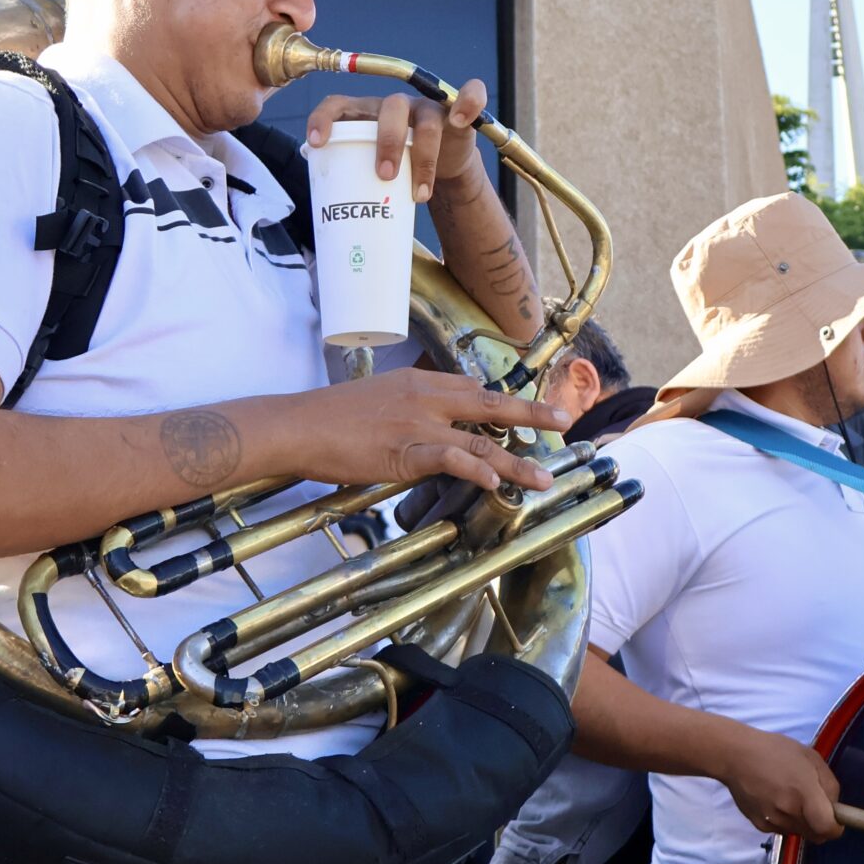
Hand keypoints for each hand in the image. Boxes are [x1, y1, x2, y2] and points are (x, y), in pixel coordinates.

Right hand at [249, 369, 570, 494]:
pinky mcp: (405, 451)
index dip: (505, 401)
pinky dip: (476, 470)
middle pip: (492, 402)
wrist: (298, 425)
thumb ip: (408, 409)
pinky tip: (496, 481)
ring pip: (481, 439)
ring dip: (517, 460)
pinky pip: (450, 459)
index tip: (531, 409)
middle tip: (565, 420)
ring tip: (544, 477)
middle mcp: (427, 397)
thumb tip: (426, 429)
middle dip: (532, 413)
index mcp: (421, 382)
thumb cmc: (330, 417)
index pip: (474, 388)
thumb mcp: (378, 399)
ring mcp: (419, 424)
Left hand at [307, 77, 492, 203]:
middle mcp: (396, 106)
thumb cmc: (400, 168)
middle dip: (387, 142)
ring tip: (419, 194)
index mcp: (367, 114)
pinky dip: (468, 103)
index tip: (316, 144)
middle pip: (390, 110)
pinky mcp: (457, 114)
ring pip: (426, 122)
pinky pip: (470, 96)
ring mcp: (428, 108)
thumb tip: (332, 223)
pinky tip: (459, 121)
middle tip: (384, 175)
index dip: (324, 118)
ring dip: (423, 157)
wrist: (442, 166)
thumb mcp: (373, 170)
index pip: (340, 105)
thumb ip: (354, 182)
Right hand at [716, 723, 840, 841]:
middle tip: (814, 804)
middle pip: (816, 835)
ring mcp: (773, 822)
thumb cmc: (775, 750)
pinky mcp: (760, 826)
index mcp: (804, 794)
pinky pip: (783, 829)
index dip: (836, 827)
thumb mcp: (811, 757)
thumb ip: (829, 784)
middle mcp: (789, 813)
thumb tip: (834, 806)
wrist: (735, 756)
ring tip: (791, 797)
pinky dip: (785, 820)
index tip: (836, 818)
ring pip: (799, 832)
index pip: (828, 829)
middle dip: (820, 824)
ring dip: (802, 821)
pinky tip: (775, 800)